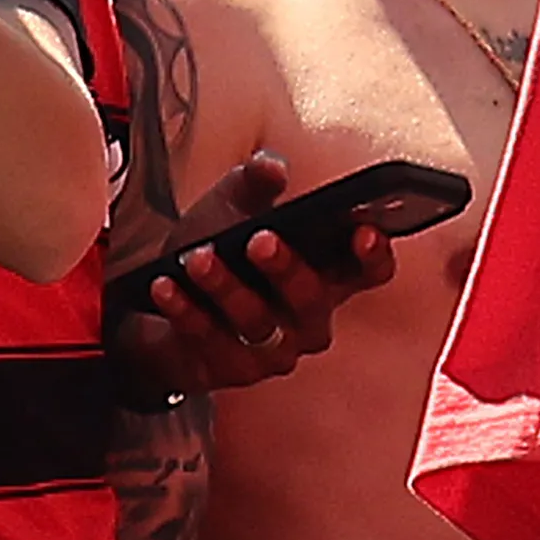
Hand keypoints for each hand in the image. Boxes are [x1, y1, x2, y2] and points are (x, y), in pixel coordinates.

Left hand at [102, 146, 403, 397]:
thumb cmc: (220, 250)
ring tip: (197, 258)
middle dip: (287, 268)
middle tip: (260, 239)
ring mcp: (275, 351)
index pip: (370, 271)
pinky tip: (167, 286)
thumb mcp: (234, 206)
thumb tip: (271, 169)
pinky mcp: (232, 370)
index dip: (374, 255)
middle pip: (313, 299)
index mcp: (329, 276)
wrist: (164, 300)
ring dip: (226, 287)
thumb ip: (254, 181)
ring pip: (257, 321)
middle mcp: (310, 320)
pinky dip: (187, 312)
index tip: (364, 231)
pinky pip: (211, 340)